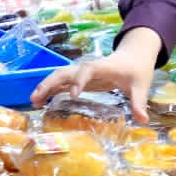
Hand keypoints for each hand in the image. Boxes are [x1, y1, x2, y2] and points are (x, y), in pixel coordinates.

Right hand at [32, 27, 161, 122]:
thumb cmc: (136, 70)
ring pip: (60, 75)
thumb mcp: (141, 86)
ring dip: (46, 86)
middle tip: (37, 98)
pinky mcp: (80, 78)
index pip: (88, 70)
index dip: (80, 80)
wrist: (134, 55)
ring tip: (33, 101)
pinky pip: (62, 82)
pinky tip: (40, 101)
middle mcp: (89, 68)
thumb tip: (142, 120)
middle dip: (51, 83)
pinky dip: (50, 89)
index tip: (74, 95)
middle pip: (66, 71)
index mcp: (103, 67)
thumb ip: (139, 102)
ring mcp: (83, 73)